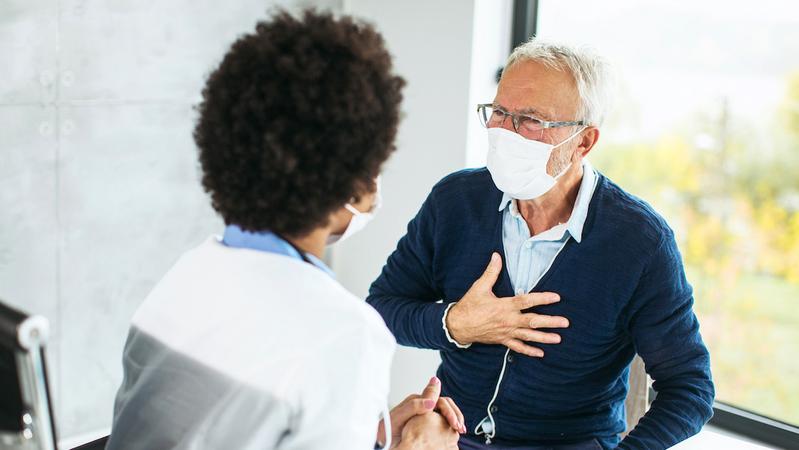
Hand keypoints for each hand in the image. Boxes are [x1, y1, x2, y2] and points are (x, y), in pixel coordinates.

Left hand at [376, 377, 464, 446]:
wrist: (381, 442)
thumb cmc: (385, 432)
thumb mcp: (397, 418)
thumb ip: (413, 406)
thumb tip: (431, 400)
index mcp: (416, 401)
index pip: (439, 400)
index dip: (449, 410)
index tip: (454, 423)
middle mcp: (421, 405)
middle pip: (445, 405)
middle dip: (455, 415)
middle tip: (460, 428)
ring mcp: (424, 414)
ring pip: (444, 413)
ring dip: (454, 419)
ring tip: (460, 431)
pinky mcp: (425, 424)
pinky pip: (441, 422)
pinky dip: (448, 426)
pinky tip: (452, 434)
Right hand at [445, 252, 569, 356]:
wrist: (457, 326)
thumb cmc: (469, 305)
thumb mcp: (479, 287)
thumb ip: (491, 272)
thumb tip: (496, 255)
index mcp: (504, 305)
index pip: (527, 301)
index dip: (542, 298)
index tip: (556, 297)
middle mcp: (508, 320)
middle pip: (532, 321)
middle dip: (550, 322)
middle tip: (565, 322)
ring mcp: (506, 332)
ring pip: (528, 336)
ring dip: (544, 338)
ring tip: (559, 339)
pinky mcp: (502, 340)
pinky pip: (518, 347)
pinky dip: (529, 351)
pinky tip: (541, 353)